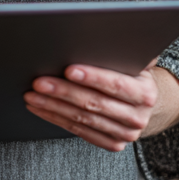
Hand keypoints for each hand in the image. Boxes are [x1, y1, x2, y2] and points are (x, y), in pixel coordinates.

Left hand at [25, 62, 178, 152]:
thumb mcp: (135, 61)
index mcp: (145, 93)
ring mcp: (125, 133)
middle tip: (40, 82)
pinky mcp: (112, 143)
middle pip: (94, 103)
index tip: (69, 70)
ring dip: (54, 106)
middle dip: (63, 92)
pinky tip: (41, 108)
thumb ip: (123, 51)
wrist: (143, 103)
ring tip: (33, 95)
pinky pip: (79, 131)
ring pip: (82, 119)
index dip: (92, 77)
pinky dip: (56, 119)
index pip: (115, 84)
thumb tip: (99, 36)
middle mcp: (138, 116)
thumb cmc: (133, 75)